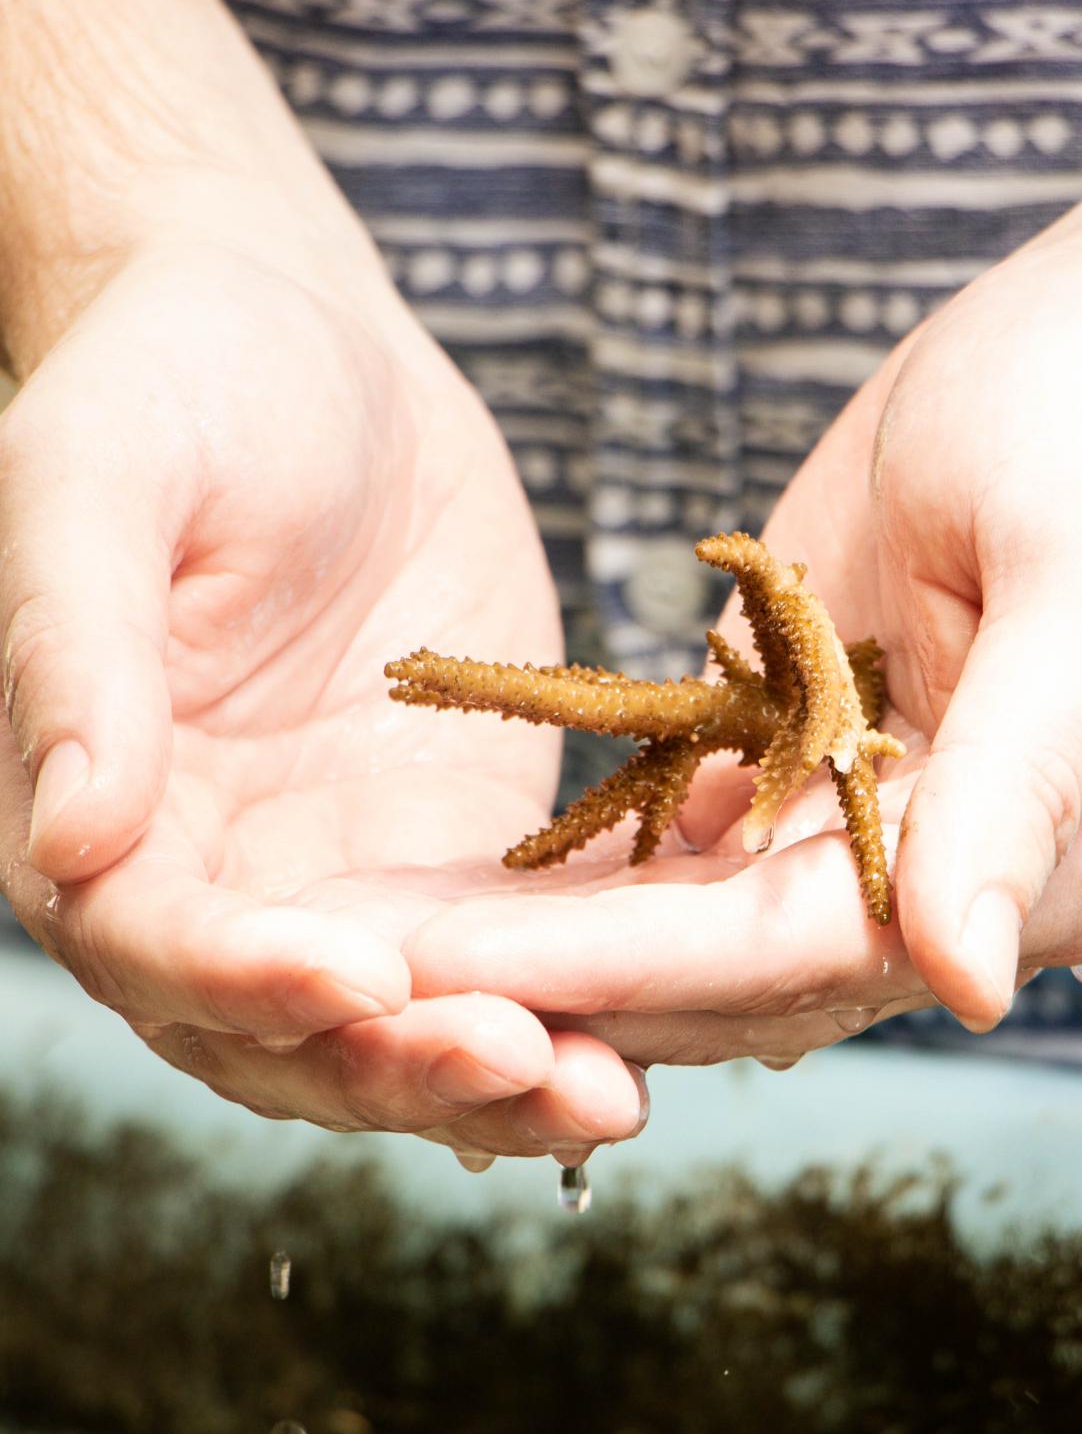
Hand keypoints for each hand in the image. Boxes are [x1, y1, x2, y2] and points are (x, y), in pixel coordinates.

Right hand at [0, 229, 647, 1159]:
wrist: (305, 341)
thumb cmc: (172, 382)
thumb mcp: (99, 481)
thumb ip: (76, 654)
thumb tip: (73, 837)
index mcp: (102, 813)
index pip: (159, 945)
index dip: (249, 980)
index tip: (360, 979)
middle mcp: (214, 876)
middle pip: (290, 1030)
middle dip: (401, 1066)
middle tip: (521, 1066)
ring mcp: (340, 874)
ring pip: (408, 1022)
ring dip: (499, 1070)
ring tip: (606, 1092)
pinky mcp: (452, 848)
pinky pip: (513, 951)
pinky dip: (573, 999)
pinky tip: (655, 1026)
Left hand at [415, 0, 1081, 1060]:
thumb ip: (1028, 783)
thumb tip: (972, 982)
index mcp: (1029, 865)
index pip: (792, 951)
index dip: (614, 968)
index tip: (438, 975)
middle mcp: (941, 881)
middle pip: (713, 968)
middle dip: (532, 976)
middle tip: (330, 973)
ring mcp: (866, 828)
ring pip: (673, 926)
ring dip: (524, 939)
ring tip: (336, 934)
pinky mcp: (804, 761)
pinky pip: (671, 842)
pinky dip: (561, 871)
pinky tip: (429, 872)